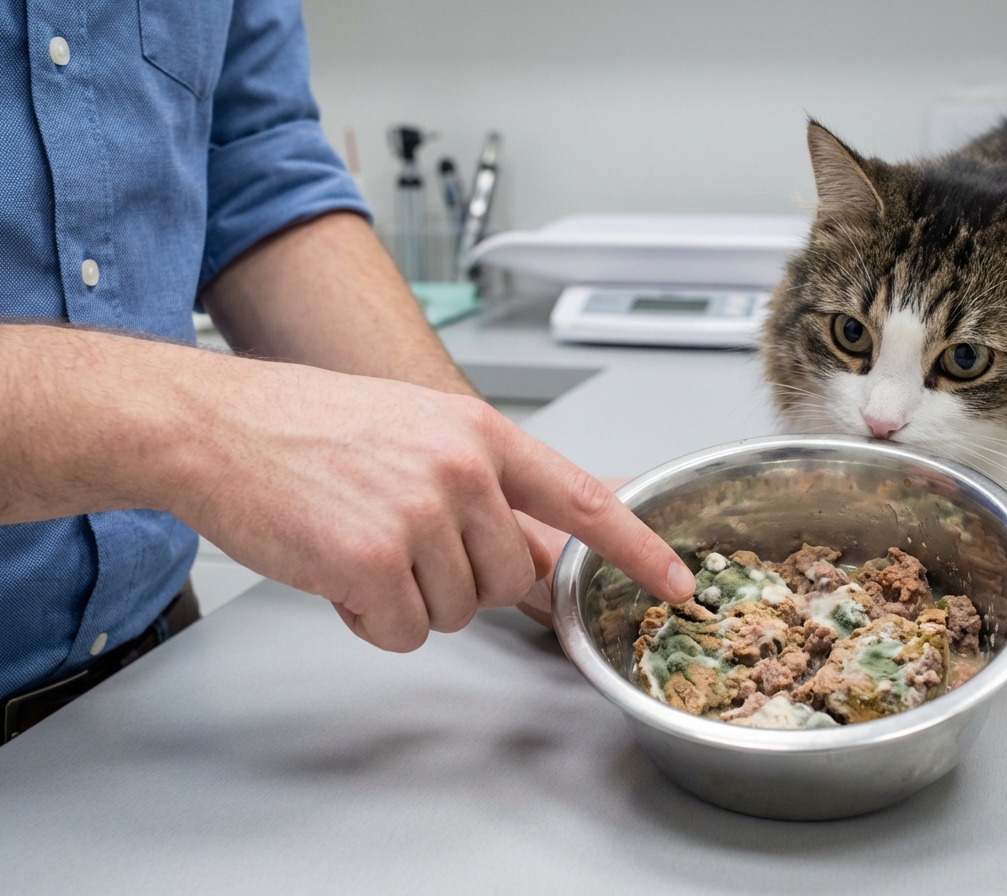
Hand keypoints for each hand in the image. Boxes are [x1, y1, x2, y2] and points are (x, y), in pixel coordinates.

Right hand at [171, 363, 693, 650]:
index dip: (638, 549)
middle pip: (510, 579)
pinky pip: (401, 632)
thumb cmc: (307, 427)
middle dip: (460, 580)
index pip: (585, 498)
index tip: (677, 585)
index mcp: (480, 433)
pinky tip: (335, 570)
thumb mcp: (415, 429)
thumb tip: (526, 550)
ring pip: (456, 611)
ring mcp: (420, 514)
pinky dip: (367, 618)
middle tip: (398, 542)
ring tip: (357, 541)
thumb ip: (481, 483)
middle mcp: (462, 470)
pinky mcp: (373, 560)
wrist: (216, 427)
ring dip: (407, 598)